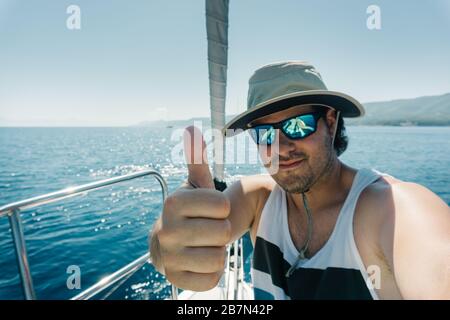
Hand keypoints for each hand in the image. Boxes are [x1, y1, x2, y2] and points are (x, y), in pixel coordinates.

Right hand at [152, 126, 230, 290]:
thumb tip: (192, 129)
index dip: (223, 208)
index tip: (212, 209)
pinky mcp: (175, 279)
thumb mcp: (195, 186)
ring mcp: (169, 256)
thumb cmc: (190, 211)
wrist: (170, 243)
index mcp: (174, 202)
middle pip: (222, 233)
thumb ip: (197, 160)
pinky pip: (211, 278)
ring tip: (204, 244)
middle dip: (221, 230)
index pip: (223, 206)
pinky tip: (200, 261)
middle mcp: (167, 229)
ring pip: (219, 257)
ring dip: (217, 251)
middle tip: (208, 228)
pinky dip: (211, 271)